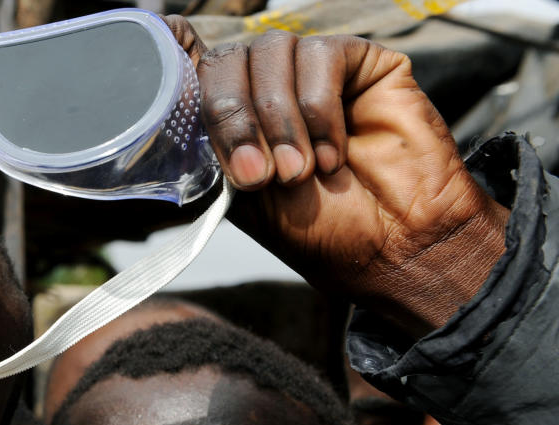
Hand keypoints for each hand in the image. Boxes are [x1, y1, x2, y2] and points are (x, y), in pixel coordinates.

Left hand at [166, 19, 508, 337]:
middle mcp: (267, 85)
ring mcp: (312, 71)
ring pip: (270, 51)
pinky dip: (319, 109)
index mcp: (231, 115)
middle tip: (257, 174)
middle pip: (224, 58)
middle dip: (231, 117)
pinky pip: (320, 55)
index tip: (167, 43)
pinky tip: (331, 154)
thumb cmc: (318, 229)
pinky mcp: (360, 62)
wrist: (392, 247)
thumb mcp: (241, 194)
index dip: (172, 45)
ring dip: (278, 121)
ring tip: (298, 173)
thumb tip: (169, 102)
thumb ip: (207, 146)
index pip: (191, 59)